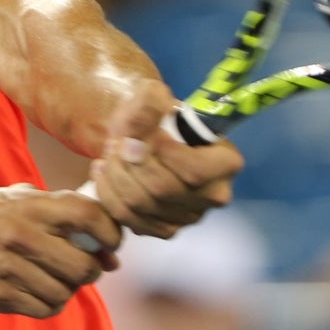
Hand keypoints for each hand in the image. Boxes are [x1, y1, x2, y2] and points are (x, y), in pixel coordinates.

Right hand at [0, 184, 121, 318]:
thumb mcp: (20, 199)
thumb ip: (63, 213)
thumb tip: (109, 252)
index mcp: (30, 205)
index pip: (88, 216)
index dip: (111, 232)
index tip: (111, 244)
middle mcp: (20, 235)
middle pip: (83, 266)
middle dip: (91, 270)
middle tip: (83, 267)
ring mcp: (6, 267)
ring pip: (65, 292)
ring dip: (67, 289)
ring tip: (53, 278)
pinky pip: (44, 308)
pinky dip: (49, 304)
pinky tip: (38, 291)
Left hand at [88, 80, 243, 238]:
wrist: (144, 141)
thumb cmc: (157, 120)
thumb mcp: (154, 100)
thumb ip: (152, 100)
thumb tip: (151, 101)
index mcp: (226, 164)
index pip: (194, 170)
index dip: (161, 153)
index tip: (136, 134)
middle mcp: (212, 196)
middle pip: (162, 189)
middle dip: (131, 163)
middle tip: (117, 142)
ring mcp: (188, 217)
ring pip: (141, 204)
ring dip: (116, 175)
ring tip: (109, 153)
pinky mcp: (162, 229)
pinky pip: (128, 218)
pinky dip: (108, 192)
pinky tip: (103, 171)